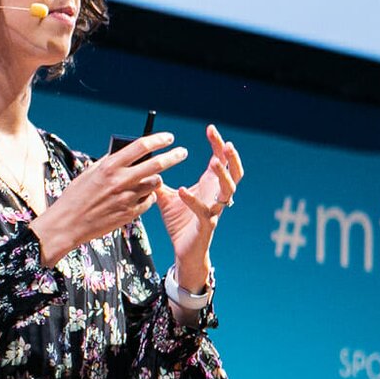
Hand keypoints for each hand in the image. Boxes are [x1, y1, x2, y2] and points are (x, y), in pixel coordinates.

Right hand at [30, 132, 188, 265]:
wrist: (68, 224)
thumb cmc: (76, 197)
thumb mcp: (90, 173)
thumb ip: (110, 162)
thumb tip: (127, 152)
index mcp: (109, 166)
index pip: (141, 146)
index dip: (158, 140)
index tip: (169, 138)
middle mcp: (120, 180)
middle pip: (156, 164)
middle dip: (174, 156)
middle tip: (182, 152)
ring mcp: (127, 198)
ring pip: (155, 183)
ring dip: (156, 179)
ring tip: (150, 180)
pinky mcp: (129, 213)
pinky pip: (148, 201)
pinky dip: (146, 197)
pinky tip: (137, 197)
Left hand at [155, 125, 243, 291]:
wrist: (183, 250)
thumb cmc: (180, 222)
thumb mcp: (167, 197)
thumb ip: (158, 182)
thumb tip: (144, 165)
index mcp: (209, 186)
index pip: (220, 159)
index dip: (218, 144)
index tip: (210, 128)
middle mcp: (216, 196)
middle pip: (234, 173)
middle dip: (232, 157)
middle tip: (226, 143)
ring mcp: (214, 210)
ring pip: (228, 190)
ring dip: (222, 175)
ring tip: (214, 162)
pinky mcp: (206, 225)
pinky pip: (204, 211)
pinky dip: (192, 200)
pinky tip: (182, 190)